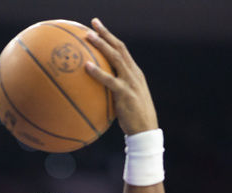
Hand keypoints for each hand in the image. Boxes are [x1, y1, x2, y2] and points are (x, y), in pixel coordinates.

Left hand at [85, 18, 158, 134]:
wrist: (145, 131)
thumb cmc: (133, 118)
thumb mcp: (126, 99)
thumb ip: (115, 90)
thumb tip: (98, 89)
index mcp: (135, 73)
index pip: (122, 50)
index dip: (111, 37)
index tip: (99, 27)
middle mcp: (134, 74)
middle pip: (119, 48)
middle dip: (106, 34)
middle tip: (93, 23)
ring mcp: (131, 82)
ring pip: (115, 58)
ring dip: (101, 45)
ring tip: (87, 36)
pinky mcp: (125, 94)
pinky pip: (109, 80)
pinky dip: (97, 71)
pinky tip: (86, 66)